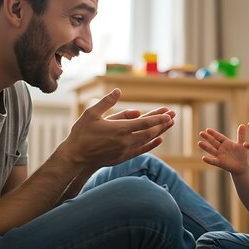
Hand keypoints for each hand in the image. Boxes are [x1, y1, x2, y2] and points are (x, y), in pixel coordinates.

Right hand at [56, 89, 174, 170]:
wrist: (75, 156)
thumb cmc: (82, 133)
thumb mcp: (92, 113)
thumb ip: (106, 102)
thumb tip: (118, 91)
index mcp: (120, 129)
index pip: (144, 123)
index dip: (157, 118)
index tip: (168, 114)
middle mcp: (125, 141)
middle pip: (149, 132)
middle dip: (162, 124)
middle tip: (173, 117)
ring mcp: (124, 150)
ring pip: (146, 140)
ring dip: (159, 132)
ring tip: (169, 126)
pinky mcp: (122, 157)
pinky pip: (141, 150)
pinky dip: (151, 145)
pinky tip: (158, 140)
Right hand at [198, 125, 248, 175]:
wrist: (242, 166)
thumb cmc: (241, 154)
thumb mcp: (241, 144)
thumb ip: (241, 135)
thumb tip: (242, 125)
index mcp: (226, 143)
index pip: (219, 137)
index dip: (213, 133)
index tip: (207, 129)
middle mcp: (221, 148)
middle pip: (213, 142)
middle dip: (207, 138)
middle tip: (201, 133)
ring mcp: (220, 155)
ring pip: (211, 150)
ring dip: (205, 147)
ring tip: (199, 143)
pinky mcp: (220, 163)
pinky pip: (213, 161)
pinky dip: (208, 160)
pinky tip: (203, 158)